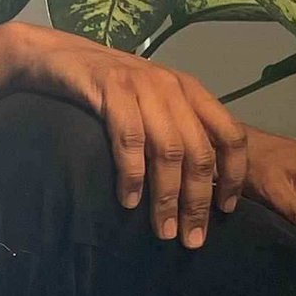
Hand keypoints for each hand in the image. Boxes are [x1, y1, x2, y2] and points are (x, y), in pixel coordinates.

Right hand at [16, 30, 248, 243]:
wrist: (61, 56)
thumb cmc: (110, 88)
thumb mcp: (153, 104)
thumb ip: (176, 130)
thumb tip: (199, 184)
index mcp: (191, 92)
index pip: (230, 134)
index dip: (234, 175)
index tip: (226, 210)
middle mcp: (174, 87)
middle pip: (199, 152)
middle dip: (198, 201)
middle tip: (192, 239)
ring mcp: (144, 86)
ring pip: (168, 150)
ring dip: (167, 197)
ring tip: (164, 230)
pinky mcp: (112, 88)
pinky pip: (129, 139)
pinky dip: (133, 174)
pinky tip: (129, 201)